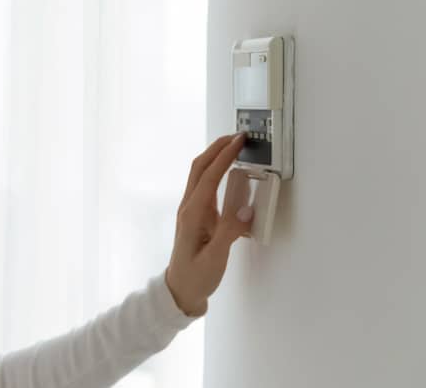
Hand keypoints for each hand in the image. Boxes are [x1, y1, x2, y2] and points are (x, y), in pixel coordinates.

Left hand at [165, 133, 254, 316]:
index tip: (238, 141)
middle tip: (237, 135)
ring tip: (234, 146)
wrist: (180, 289)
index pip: (208, 177)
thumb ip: (229, 233)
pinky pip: (205, 186)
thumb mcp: (215, 258)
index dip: (223, 156)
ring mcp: (190, 210)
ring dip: (216, 157)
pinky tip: (229, 172)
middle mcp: (188, 208)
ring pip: (201, 174)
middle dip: (217, 148)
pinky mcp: (196, 215)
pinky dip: (217, 172)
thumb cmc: (196, 276)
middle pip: (199, 168)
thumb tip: (245, 210)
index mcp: (192, 215)